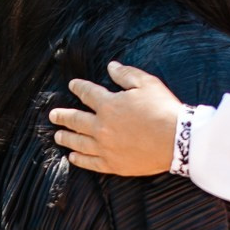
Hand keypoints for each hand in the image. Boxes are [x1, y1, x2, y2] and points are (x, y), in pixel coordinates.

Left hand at [48, 62, 183, 175]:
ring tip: (57, 136)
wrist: (177, 140)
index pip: (87, 93)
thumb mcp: (146, 84)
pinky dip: (79, 160)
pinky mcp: (113, 163)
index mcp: (108, 105)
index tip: (72, 85)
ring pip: (78, 143)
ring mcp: (105, 147)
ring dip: (66, 138)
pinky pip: (90, 163)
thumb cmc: (163, 109)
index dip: (78, 87)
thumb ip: (126, 74)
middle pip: (75, 120)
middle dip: (62, 116)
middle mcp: (101, 126)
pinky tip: (72, 158)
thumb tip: (111, 66)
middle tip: (53, 115)